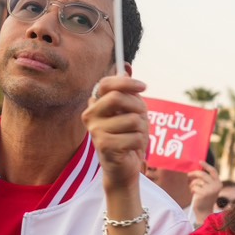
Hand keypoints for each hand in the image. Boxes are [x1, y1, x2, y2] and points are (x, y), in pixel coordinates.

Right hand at [85, 75, 150, 190]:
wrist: (124, 167)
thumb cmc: (128, 136)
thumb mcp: (131, 110)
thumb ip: (128, 92)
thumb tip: (127, 68)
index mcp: (95, 104)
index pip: (106, 83)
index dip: (126, 82)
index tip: (143, 86)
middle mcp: (90, 115)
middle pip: (117, 98)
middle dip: (138, 107)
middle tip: (142, 117)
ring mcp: (95, 131)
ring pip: (132, 119)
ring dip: (142, 129)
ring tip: (134, 137)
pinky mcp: (104, 146)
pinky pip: (134, 137)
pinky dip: (140, 142)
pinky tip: (131, 148)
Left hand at [188, 162, 220, 225]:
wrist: (204, 212)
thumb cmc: (204, 199)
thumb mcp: (208, 188)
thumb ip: (205, 180)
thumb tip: (195, 171)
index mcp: (219, 183)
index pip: (213, 171)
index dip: (206, 165)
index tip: (200, 161)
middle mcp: (216, 186)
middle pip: (202, 174)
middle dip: (193, 174)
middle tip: (188, 175)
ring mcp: (210, 189)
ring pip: (197, 181)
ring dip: (192, 185)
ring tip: (193, 190)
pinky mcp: (204, 193)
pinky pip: (194, 187)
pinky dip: (192, 190)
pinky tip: (194, 195)